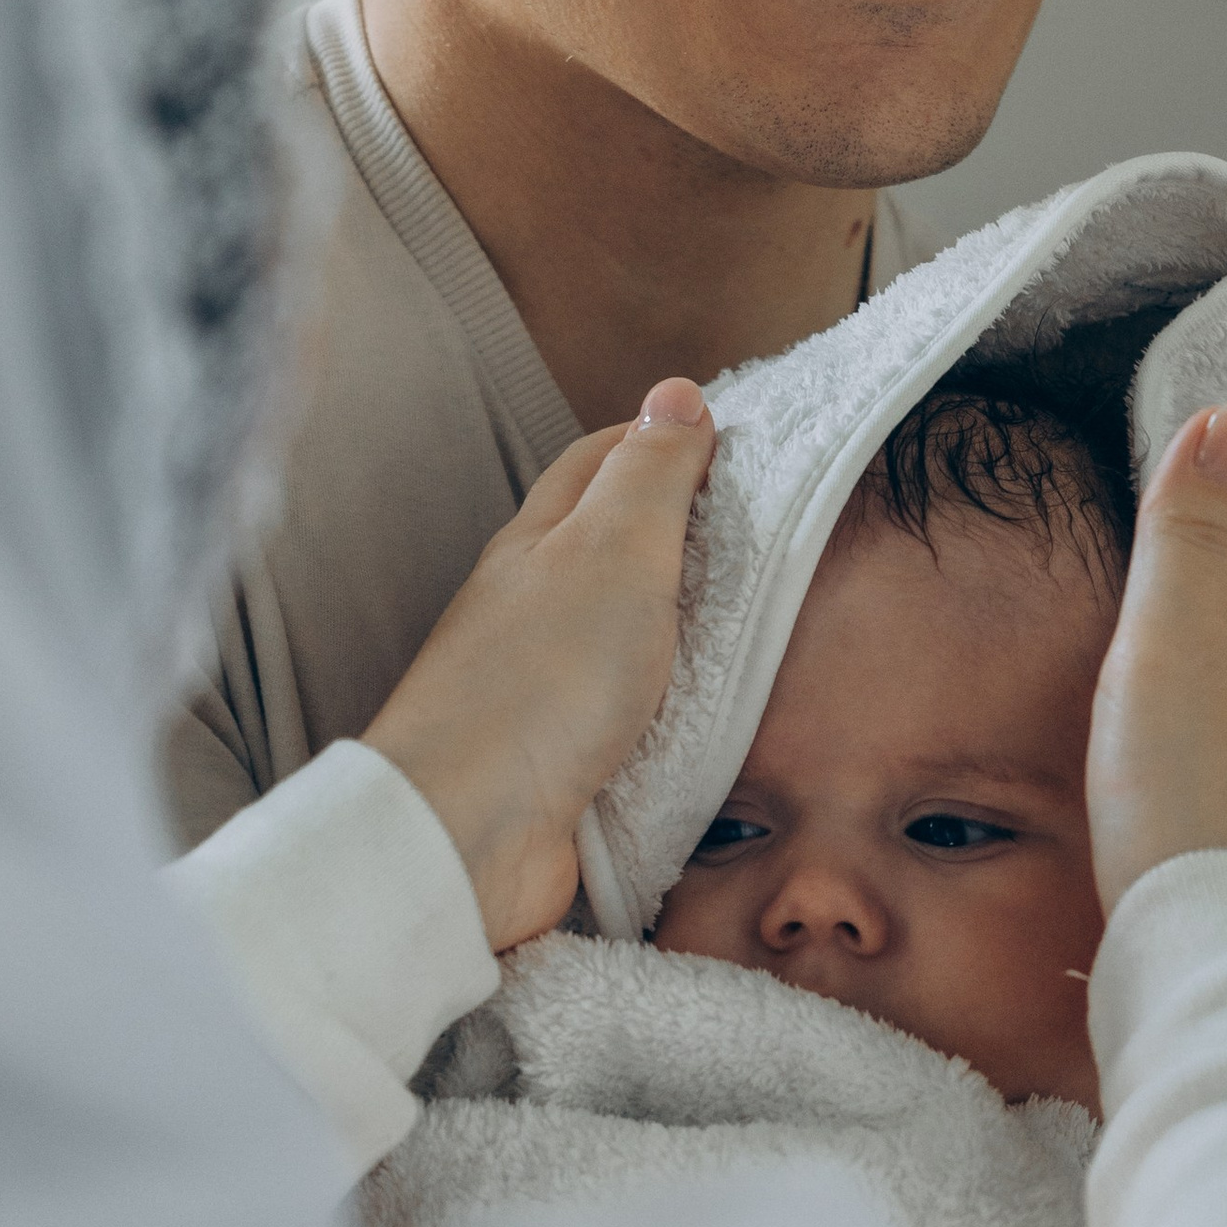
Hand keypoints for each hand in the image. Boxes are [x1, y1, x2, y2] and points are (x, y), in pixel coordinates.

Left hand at [360, 379, 714, 949]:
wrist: (468, 833)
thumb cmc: (537, 683)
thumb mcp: (614, 551)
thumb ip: (650, 476)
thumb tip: (674, 393)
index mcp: (539, 543)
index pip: (601, 463)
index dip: (663, 439)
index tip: (734, 436)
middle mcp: (533, 609)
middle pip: (608, 547)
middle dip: (677, 527)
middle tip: (758, 523)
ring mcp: (544, 688)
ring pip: (621, 635)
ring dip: (679, 624)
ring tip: (751, 621)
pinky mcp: (562, 763)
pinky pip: (627, 718)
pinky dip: (671, 706)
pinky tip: (708, 717)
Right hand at [1084, 408, 1226, 914]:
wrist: (1211, 956)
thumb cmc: (1186, 801)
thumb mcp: (1173, 643)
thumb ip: (1190, 535)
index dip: (1208, 478)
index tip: (1186, 427)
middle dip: (1206, 548)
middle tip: (1167, 497)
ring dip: (1197, 629)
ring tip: (1160, 601)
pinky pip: (1212, 736)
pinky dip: (1188, 703)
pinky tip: (1163, 725)